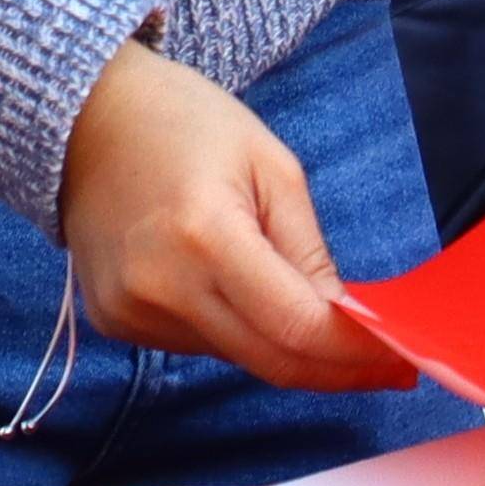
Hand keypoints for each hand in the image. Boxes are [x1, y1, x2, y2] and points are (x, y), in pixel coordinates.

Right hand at [58, 44, 403, 391]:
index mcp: (205, 237)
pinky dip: (234, 329)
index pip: (295, 326)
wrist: (85, 116)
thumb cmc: (185, 123)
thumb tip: (348, 323)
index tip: (399, 360)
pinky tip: (234, 287)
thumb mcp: (272, 166)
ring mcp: (130, 312)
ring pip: (236, 356)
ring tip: (299, 300)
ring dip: (282, 344)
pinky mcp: (113, 322)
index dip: (354, 353)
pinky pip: (197, 345)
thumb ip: (309, 251)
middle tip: (383, 365)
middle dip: (334, 369)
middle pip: (270, 361)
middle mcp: (160, 288)